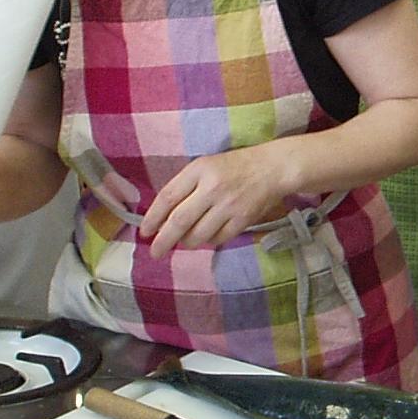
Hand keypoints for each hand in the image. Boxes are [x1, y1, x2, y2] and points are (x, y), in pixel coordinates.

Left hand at [143, 147, 295, 255]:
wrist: (272, 167)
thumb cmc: (234, 166)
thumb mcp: (205, 166)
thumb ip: (185, 187)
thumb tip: (163, 217)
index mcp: (199, 170)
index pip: (168, 197)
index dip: (153, 217)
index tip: (145, 232)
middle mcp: (212, 188)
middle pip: (179, 220)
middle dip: (164, 240)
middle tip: (155, 252)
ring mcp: (229, 205)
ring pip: (198, 235)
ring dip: (187, 242)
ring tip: (185, 241)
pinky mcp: (243, 219)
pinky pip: (219, 239)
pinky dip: (209, 241)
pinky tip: (208, 236)